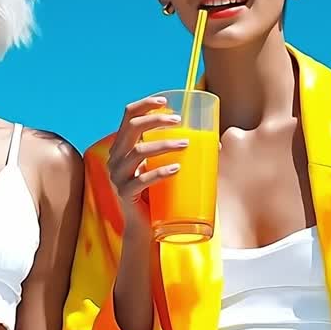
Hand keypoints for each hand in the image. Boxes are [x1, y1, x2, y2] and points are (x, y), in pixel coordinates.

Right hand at [106, 95, 189, 235]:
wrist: (144, 228)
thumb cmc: (157, 194)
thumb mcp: (162, 167)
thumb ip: (177, 154)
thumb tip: (215, 144)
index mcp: (122, 147)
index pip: (128, 116)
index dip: (145, 104)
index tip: (166, 102)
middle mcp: (115, 158)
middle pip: (132, 128)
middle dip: (156, 120)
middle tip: (179, 121)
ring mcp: (118, 176)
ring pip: (138, 151)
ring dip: (164, 144)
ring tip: (186, 144)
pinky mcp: (125, 193)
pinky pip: (142, 179)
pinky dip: (160, 172)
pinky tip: (176, 169)